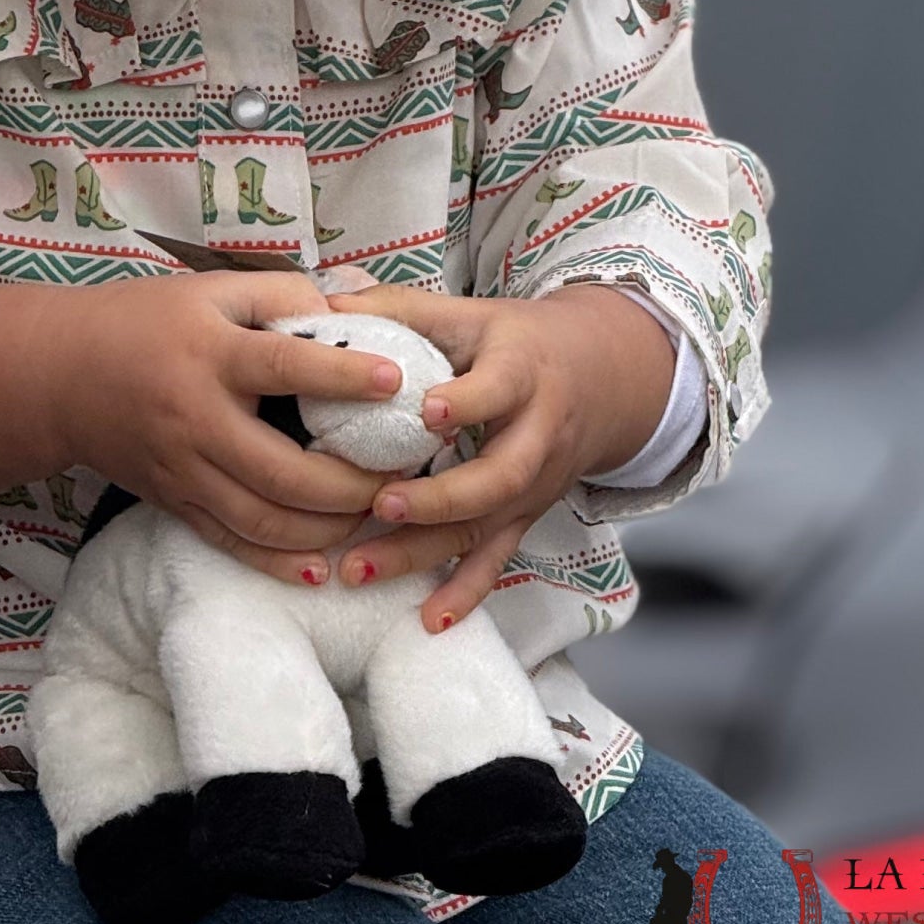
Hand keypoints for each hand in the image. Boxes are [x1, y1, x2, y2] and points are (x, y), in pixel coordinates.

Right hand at [0, 269, 399, 591]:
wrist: (61, 375)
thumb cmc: (147, 321)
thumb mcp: (210, 291)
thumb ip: (280, 297)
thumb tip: (352, 318)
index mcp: (209, 354)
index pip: (283, 367)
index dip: (341, 375)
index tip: (394, 382)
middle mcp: (196, 420)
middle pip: (282, 471)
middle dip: (351, 484)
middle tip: (404, 477)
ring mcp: (183, 471)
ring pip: (263, 520)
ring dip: (327, 529)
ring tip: (375, 518)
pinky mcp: (174, 504)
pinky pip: (232, 544)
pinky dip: (280, 563)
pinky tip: (322, 568)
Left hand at [327, 284, 681, 631]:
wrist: (600, 378)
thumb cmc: (516, 342)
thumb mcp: (470, 313)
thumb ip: (401, 309)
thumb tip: (323, 301)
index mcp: (522, 372)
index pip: (498, 389)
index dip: (466, 402)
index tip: (424, 411)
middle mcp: (535, 435)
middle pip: (498, 476)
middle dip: (439, 498)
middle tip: (380, 504)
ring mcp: (533, 485)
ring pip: (486, 527)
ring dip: (425, 554)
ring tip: (360, 568)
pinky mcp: (525, 517)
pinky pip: (497, 561)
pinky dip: (465, 595)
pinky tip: (428, 621)